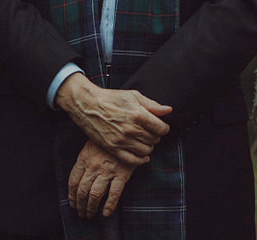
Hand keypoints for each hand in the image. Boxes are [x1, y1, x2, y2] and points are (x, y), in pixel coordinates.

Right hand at [55, 73, 170, 164]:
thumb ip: (152, 105)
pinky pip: (133, 160)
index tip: (160, 126)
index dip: (164, 127)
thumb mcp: (133, 96)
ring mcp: (122, 141)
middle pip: (154, 140)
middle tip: (150, 131)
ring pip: (146, 150)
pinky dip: (141, 159)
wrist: (87, 105)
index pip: (161, 128)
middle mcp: (131, 129)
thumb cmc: (111, 98)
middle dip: (156, 136)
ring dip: (149, 146)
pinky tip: (142, 155)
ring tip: (144, 139)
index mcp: (138, 114)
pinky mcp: (113, 148)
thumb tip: (168, 110)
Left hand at [68, 139, 136, 218]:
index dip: (71, 196)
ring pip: (95, 195)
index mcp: (84, 158)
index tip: (72, 204)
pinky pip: (114, 193)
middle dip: (80, 206)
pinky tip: (106, 214)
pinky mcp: (122, 173)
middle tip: (81, 214)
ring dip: (90, 208)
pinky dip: (109, 205)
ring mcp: (108, 170)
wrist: (126, 130)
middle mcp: (94, 166)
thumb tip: (78, 178)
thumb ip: (84, 160)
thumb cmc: (107, 137)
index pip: (73, 182)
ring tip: (90, 216)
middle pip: (82, 191)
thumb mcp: (90, 144)